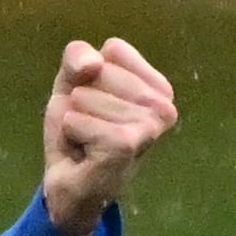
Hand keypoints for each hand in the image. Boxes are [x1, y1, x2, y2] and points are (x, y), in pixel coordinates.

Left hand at [40, 38, 178, 235]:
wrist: (71, 185)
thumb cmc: (79, 132)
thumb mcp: (74, 83)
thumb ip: (78, 57)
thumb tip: (91, 65)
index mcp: (158, 87)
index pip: (114, 49)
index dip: (89, 73)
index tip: (96, 104)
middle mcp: (163, 105)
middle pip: (99, 69)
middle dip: (80, 97)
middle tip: (90, 126)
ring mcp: (149, 126)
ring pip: (86, 95)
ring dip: (75, 119)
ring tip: (88, 140)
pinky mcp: (127, 145)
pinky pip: (79, 120)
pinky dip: (71, 134)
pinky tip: (86, 153)